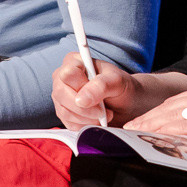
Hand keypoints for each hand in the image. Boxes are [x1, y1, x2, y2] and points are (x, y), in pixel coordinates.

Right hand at [51, 51, 165, 127]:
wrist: (126, 104)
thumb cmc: (122, 87)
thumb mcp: (118, 81)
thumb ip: (101, 85)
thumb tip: (81, 100)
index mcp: (74, 61)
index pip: (68, 73)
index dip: (82, 87)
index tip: (99, 96)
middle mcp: (62, 78)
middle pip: (61, 93)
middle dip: (85, 107)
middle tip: (103, 110)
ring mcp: (61, 96)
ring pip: (64, 111)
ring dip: (87, 118)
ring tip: (103, 114)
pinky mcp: (63, 113)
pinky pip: (67, 123)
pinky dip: (85, 125)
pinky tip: (96, 120)